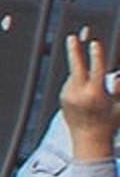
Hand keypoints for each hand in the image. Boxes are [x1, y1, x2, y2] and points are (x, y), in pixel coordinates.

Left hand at [60, 35, 118, 161]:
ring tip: (92, 96)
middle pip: (76, 67)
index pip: (96, 70)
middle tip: (72, 37)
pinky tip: (85, 97)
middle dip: (74, 51)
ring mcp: (68, 96)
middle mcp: (79, 94)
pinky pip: (71, 84)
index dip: (96, 55)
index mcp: (95, 95)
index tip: (95, 43)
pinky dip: (78, 83)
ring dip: (83, 75)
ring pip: (75, 76)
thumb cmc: (109, 123)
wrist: (88, 140)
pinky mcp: (62, 98)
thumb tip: (118, 75)